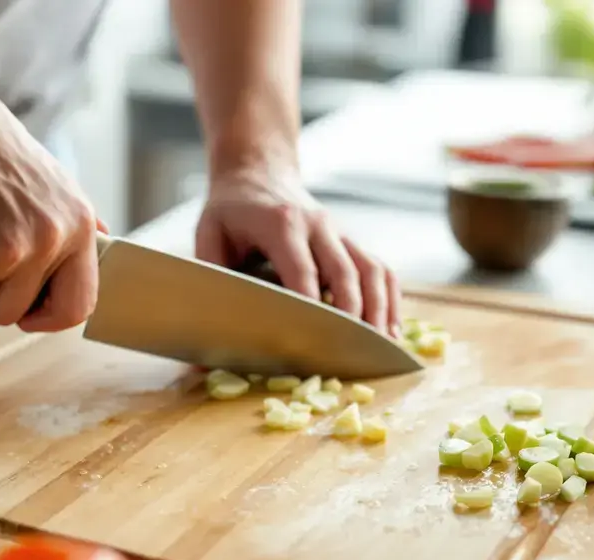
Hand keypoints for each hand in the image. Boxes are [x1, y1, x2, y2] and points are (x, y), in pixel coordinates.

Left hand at [195, 163, 400, 333]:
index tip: (314, 342)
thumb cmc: (230, 210)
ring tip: (378, 347)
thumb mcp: (208, 235)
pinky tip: (389, 327)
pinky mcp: (349, 241)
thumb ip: (210, 282)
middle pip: (345, 273)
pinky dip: (389, 298)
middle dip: (352, 316)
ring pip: (372, 270)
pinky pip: (379, 268)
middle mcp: (318, 224)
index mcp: (281, 222)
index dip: (311, 307)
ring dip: (379, 309)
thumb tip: (204, 341)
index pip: (302, 270)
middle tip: (349, 355)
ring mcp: (339, 232)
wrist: (258, 171)